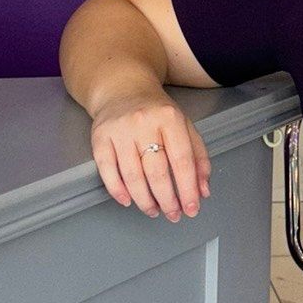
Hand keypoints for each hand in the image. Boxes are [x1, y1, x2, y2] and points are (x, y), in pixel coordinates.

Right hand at [90, 89, 211, 220]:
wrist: (123, 88)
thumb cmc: (156, 111)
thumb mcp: (184, 125)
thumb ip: (198, 156)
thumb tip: (203, 190)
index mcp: (169, 117)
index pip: (182, 160)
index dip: (188, 189)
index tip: (192, 208)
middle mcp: (143, 122)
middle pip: (157, 172)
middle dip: (168, 200)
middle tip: (173, 214)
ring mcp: (120, 130)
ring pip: (132, 176)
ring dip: (145, 201)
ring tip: (154, 210)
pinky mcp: (100, 137)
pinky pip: (108, 172)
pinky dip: (118, 191)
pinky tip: (128, 200)